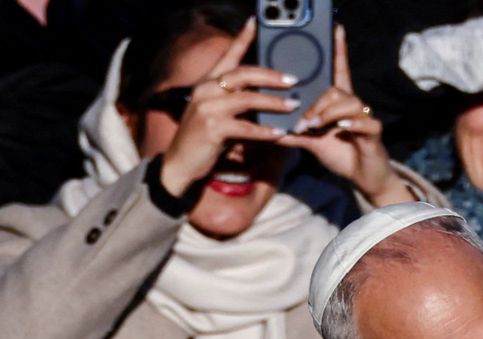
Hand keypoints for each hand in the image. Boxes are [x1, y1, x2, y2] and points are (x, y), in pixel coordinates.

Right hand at [160, 18, 294, 196]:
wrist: (181, 164)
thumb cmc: (206, 140)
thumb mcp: (221, 115)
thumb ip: (239, 104)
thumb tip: (270, 99)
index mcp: (208, 83)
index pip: (228, 56)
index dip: (242, 39)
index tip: (256, 23)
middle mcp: (206, 91)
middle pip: (243, 74)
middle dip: (270, 76)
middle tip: (293, 80)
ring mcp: (207, 109)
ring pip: (247, 99)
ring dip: (273, 103)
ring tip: (293, 105)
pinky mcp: (213, 129)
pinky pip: (246, 128)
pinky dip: (265, 131)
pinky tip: (280, 133)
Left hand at [277, 26, 412, 205]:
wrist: (363, 178)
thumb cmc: (341, 154)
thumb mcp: (313, 142)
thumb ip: (295, 133)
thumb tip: (270, 128)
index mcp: (338, 104)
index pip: (338, 72)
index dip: (338, 51)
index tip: (335, 29)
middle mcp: (353, 107)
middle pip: (335, 90)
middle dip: (316, 103)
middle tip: (303, 122)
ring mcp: (365, 119)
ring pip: (348, 103)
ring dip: (327, 113)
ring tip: (314, 126)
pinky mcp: (374, 134)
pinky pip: (366, 122)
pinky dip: (352, 123)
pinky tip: (341, 126)